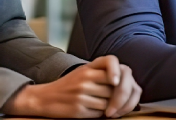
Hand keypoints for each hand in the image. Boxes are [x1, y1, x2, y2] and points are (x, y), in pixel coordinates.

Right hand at [0, 55, 142, 117]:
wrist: (45, 98)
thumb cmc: (70, 86)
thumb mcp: (84, 73)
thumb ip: (103, 74)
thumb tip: (131, 85)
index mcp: (88, 67)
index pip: (111, 61)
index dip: (118, 71)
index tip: (117, 82)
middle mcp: (85, 77)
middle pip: (116, 87)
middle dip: (123, 98)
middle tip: (122, 104)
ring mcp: (82, 93)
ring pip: (110, 102)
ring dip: (111, 108)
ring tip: (104, 107)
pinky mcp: (79, 109)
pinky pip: (100, 113)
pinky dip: (101, 115)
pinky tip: (94, 111)